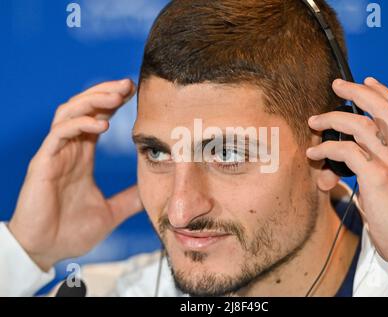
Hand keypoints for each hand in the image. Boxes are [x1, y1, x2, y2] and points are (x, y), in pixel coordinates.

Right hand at [8, 79, 142, 270]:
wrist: (45, 252)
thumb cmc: (70, 232)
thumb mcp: (110, 212)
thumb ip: (128, 199)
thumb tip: (150, 193)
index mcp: (82, 157)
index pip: (97, 119)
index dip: (112, 103)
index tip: (133, 92)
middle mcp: (68, 150)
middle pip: (83, 109)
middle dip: (104, 93)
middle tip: (128, 84)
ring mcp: (54, 155)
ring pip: (69, 113)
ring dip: (92, 101)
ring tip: (116, 96)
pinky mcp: (43, 164)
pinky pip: (59, 134)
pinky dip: (79, 124)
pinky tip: (100, 124)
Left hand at [306, 77, 387, 261]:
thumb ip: (375, 171)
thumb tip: (342, 168)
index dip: (384, 93)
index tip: (368, 80)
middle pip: (382, 109)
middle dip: (357, 91)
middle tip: (337, 85)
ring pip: (359, 126)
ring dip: (331, 120)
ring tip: (314, 122)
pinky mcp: (378, 178)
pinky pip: (346, 152)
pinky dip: (326, 149)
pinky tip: (314, 154)